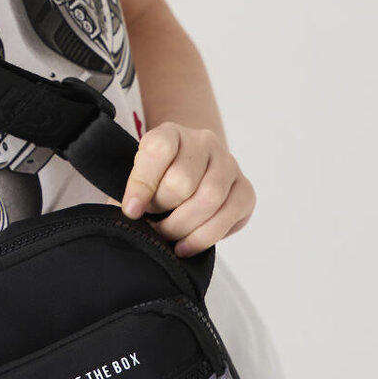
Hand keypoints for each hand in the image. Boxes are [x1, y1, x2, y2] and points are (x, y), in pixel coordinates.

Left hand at [120, 123, 254, 257]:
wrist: (192, 171)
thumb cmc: (160, 176)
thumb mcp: (142, 173)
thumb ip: (136, 187)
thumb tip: (133, 211)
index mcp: (172, 132)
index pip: (158, 150)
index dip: (142, 184)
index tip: (131, 210)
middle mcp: (204, 142)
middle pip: (182, 181)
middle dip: (162, 209)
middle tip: (152, 221)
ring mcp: (229, 165)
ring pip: (208, 200)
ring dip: (182, 227)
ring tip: (166, 235)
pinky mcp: (245, 190)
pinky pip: (227, 217)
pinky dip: (203, 238)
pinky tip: (185, 246)